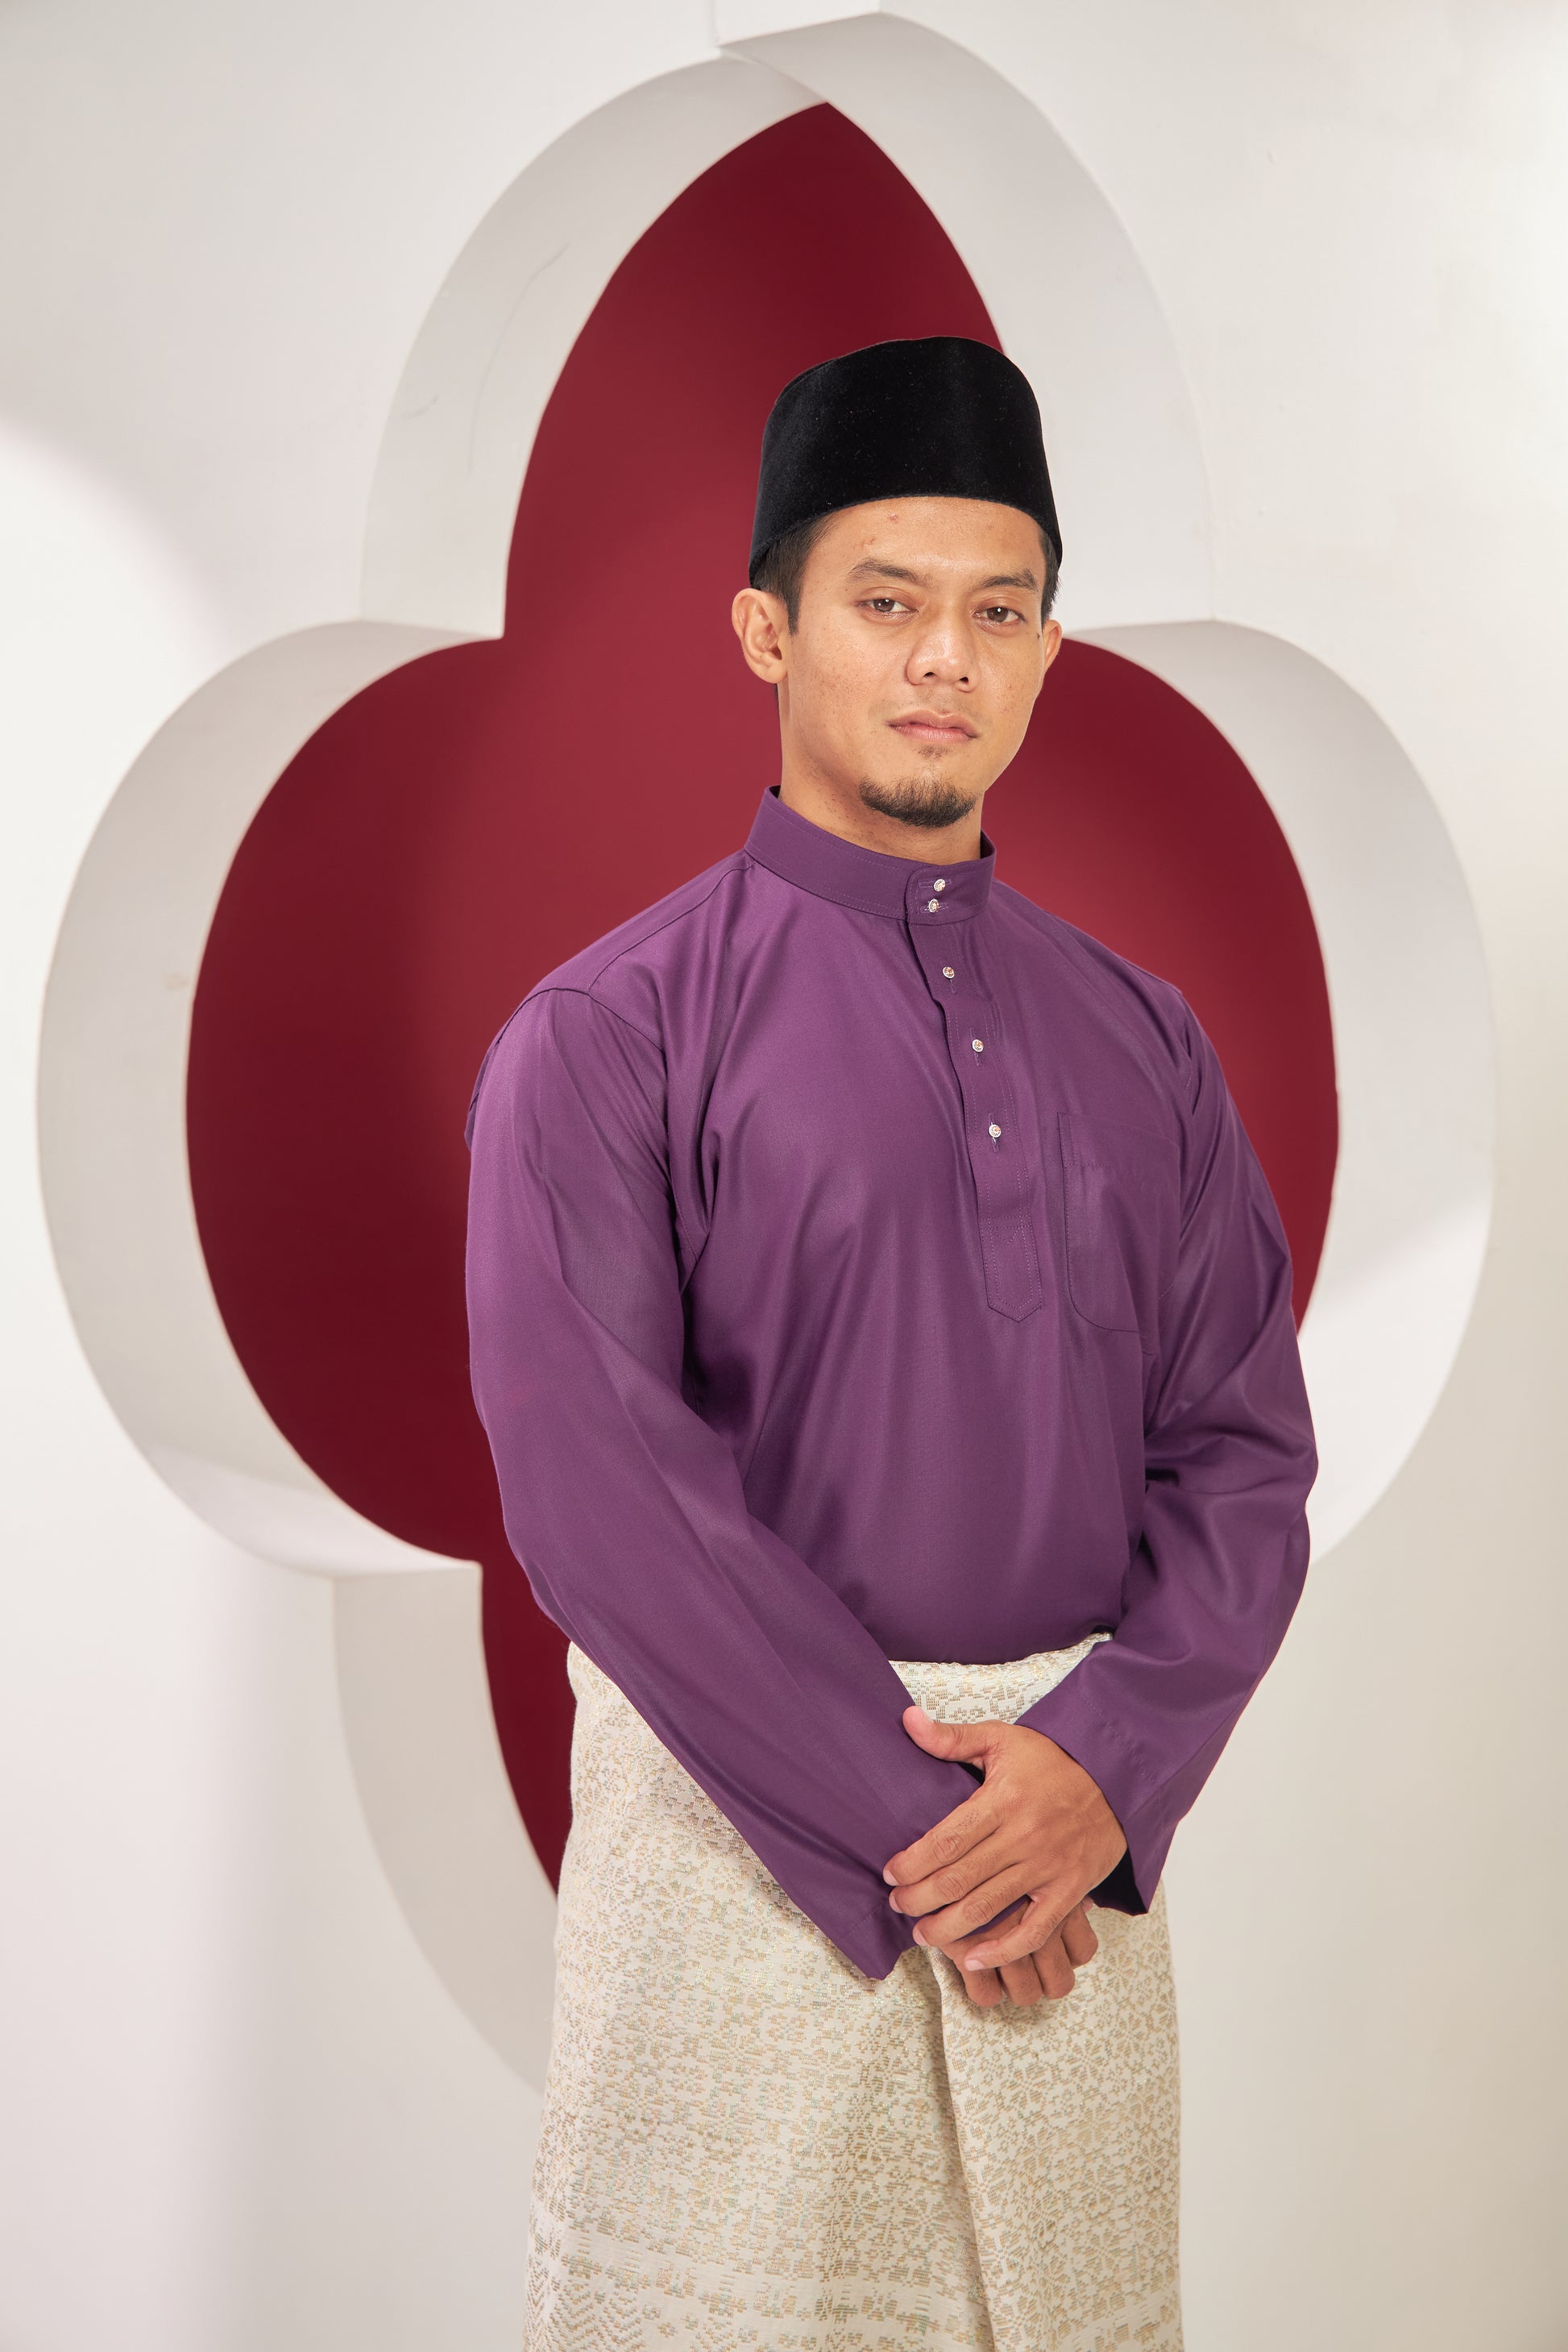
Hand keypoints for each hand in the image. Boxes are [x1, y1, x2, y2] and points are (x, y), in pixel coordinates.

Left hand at [884, 1706, 1126, 1988]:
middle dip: (920, 1899)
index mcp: (1001, 1800)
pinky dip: (1003, 1950)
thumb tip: (908, 1720)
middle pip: (958, 1879)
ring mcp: (1048, 1866)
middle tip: (898, 1905)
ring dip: (949, 1928)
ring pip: (988, 1908)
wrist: (1118, 1775)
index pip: (946, 1841)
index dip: (912, 1863)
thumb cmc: (1054, 1759)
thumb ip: (952, 1738)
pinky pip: (1035, 1930)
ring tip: (923, 1934)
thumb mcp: (1002, 1738)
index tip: (890, 1873)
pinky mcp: (1070, 1889)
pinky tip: (975, 1959)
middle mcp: (1023, 1836)